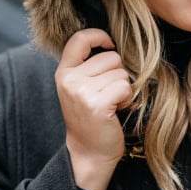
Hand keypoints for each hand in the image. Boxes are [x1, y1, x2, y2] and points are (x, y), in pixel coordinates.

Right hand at [55, 29, 133, 189]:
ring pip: (121, 73)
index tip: (110, 45)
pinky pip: (125, 87)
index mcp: (64, 72)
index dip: (99, 36)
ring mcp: (81, 91)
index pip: (80, 38)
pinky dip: (127, 99)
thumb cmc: (91, 119)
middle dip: (117, 74)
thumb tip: (113, 42)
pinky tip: (116, 110)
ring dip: (123, 89)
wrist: (89, 153)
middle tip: (107, 95)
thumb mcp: (81, 88)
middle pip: (111, 57)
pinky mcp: (97, 104)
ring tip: (111, 104)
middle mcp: (69, 79)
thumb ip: (89, 66)